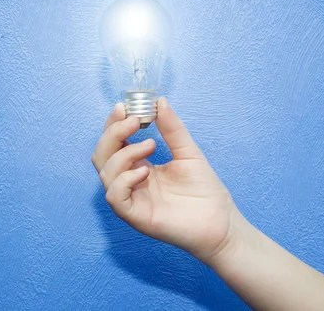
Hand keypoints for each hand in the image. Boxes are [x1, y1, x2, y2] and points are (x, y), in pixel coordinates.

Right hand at [91, 97, 242, 263]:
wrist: (221, 222)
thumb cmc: (205, 191)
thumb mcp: (188, 152)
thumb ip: (172, 129)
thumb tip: (160, 101)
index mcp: (139, 167)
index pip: (114, 143)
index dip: (113, 125)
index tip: (124, 107)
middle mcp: (130, 182)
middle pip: (101, 156)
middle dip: (112, 134)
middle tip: (134, 120)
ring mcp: (131, 200)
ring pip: (105, 173)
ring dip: (124, 153)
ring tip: (151, 145)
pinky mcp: (135, 216)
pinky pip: (114, 196)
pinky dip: (124, 179)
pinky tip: (144, 171)